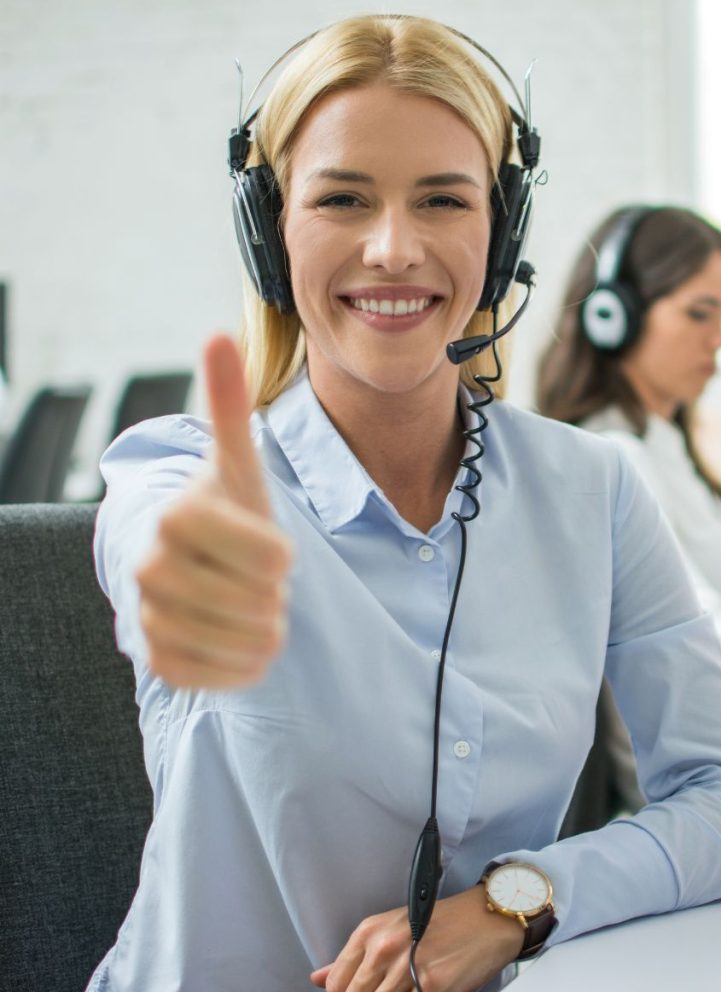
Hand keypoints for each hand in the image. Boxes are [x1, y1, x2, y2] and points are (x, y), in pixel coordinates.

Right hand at [134, 334, 292, 688]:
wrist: (188, 564)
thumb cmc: (224, 510)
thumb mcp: (238, 463)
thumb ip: (229, 407)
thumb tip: (217, 336)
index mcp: (178, 515)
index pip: (273, 558)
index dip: (283, 555)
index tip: (266, 544)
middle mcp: (150, 567)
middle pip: (263, 601)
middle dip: (273, 590)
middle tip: (253, 575)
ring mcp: (147, 618)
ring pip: (249, 641)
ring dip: (265, 625)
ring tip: (248, 601)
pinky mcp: (156, 661)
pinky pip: (225, 675)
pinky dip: (247, 662)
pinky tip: (238, 636)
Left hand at [310, 884, 523, 991]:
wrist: (485, 919)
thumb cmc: (441, 923)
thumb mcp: (392, 929)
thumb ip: (353, 958)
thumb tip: (318, 978)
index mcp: (370, 932)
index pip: (337, 984)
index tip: (361, 991)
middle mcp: (384, 948)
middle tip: (392, 985)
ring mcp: (406, 968)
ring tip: (409, 984)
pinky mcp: (431, 986)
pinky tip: (425, 988)